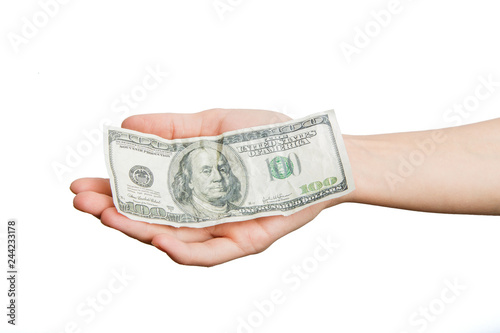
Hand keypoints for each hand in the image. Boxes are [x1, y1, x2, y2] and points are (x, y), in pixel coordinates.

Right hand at [71, 109, 342, 265]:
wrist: (312, 150)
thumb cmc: (267, 136)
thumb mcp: (214, 123)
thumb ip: (173, 127)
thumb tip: (127, 123)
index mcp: (189, 183)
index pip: (141, 192)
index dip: (111, 190)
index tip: (80, 183)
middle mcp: (199, 209)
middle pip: (149, 218)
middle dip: (113, 211)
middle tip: (82, 201)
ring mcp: (219, 227)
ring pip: (171, 238)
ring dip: (138, 231)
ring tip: (107, 216)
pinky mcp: (244, 241)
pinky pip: (209, 253)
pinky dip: (182, 250)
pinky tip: (158, 239)